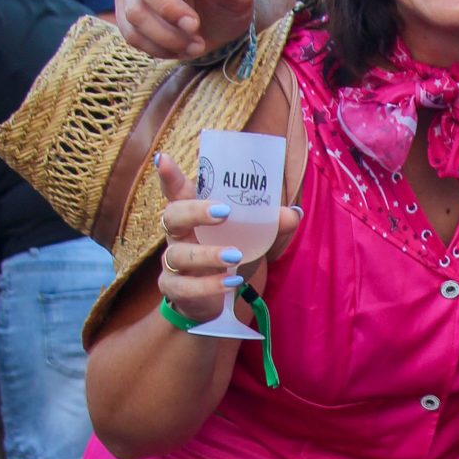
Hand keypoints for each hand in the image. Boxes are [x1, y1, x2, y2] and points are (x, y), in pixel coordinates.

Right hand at [116, 0, 255, 57]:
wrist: (224, 24)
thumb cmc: (232, 1)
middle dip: (167, 8)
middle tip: (196, 26)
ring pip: (132, 11)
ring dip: (164, 34)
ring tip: (196, 46)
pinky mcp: (132, 16)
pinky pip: (131, 34)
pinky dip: (156, 48)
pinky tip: (181, 51)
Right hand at [153, 153, 300, 326]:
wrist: (215, 300)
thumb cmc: (229, 257)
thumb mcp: (251, 238)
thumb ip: (271, 225)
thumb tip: (293, 213)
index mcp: (192, 214)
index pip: (177, 191)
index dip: (169, 176)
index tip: (165, 158)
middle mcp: (177, 234)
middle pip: (172, 216)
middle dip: (195, 211)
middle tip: (223, 212)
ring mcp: (172, 262)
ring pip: (178, 254)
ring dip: (207, 254)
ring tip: (235, 256)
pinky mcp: (174, 288)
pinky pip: (185, 287)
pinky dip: (209, 285)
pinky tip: (231, 282)